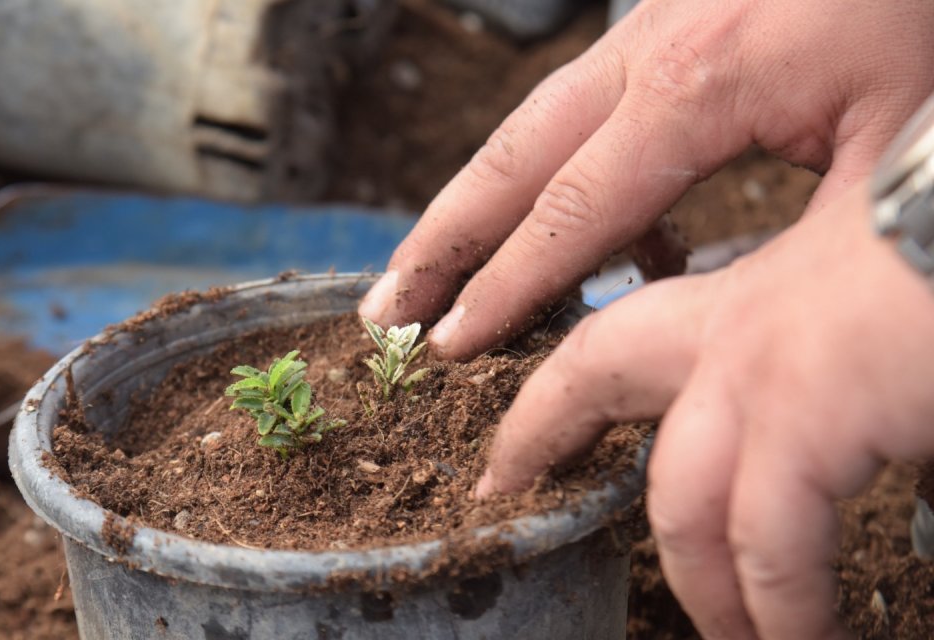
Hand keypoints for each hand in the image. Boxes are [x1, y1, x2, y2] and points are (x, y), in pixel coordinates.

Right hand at [359, 0, 933, 359]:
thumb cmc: (927, 18)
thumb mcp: (900, 137)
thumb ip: (809, 231)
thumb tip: (740, 317)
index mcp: (700, 82)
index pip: (572, 210)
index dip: (505, 288)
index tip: (447, 346)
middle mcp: (652, 49)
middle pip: (513, 157)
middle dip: (441, 240)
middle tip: (380, 309)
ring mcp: (654, 28)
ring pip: (533, 125)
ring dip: (472, 202)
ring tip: (425, 270)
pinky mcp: (673, 23)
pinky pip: (587, 108)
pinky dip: (552, 176)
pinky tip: (574, 236)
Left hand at [474, 184, 933, 637]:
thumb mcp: (882, 306)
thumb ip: (839, 371)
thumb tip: (853, 428)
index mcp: (762, 293)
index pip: (622, 335)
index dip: (559, 385)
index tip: (520, 431)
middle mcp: (745, 320)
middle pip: (595, 370)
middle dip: (538, 427)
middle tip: (501, 486)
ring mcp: (765, 364)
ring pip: (678, 499)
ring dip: (702, 584)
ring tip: (731, 637)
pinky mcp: (809, 412)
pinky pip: (764, 543)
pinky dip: (780, 608)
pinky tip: (801, 637)